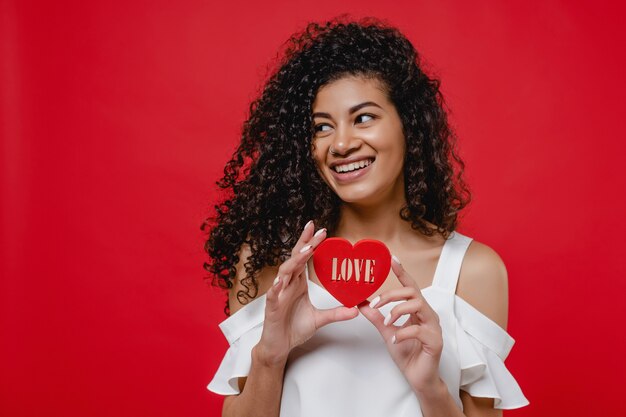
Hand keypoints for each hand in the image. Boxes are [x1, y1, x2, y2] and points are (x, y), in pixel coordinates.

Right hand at [256, 221, 358, 366]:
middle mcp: (288, 284)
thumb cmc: (293, 328)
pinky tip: (282, 280)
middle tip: (314, 228)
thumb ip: (337, 313)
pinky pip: (274, 294)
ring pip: (285, 271)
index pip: (305, 258)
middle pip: (296, 258)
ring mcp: (279, 294)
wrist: (279, 347)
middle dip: (305, 242)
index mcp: (298, 283)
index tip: (322, 230)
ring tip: (307, 250)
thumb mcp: (320, 320)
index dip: (311, 243)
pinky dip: (277, 286)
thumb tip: (356, 309)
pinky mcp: (272, 307)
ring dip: (295, 260)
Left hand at [358, 256, 443, 393]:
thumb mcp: (387, 331)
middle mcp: (428, 315)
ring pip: (418, 305)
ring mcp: (434, 327)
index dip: (402, 272)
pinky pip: (418, 330)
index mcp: (418, 310)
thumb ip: (377, 317)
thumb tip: (362, 304)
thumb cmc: (407, 353)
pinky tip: (394, 340)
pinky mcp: (435, 341)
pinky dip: (403, 333)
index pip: (410, 287)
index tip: (392, 259)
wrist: (418, 378)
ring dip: (398, 311)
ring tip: (387, 322)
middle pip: (412, 292)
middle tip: (376, 303)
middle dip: (392, 294)